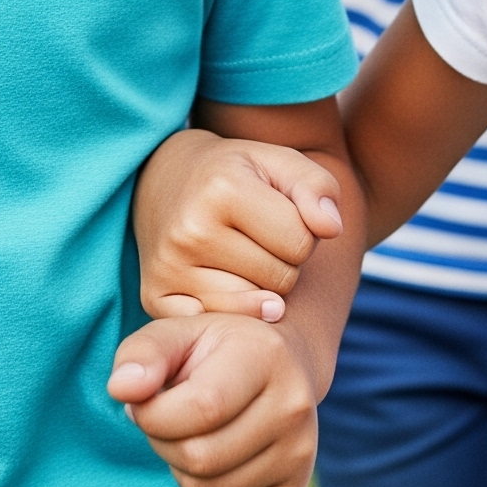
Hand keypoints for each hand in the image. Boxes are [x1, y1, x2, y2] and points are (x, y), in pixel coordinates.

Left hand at [109, 310, 318, 486]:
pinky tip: (205, 455)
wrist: (278, 365)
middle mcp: (293, 406)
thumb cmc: (214, 347)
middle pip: (201, 457)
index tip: (141, 402)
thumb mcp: (177, 332)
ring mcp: (299, 452)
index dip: (154, 414)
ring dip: (178, 468)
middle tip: (162, 418)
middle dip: (162, 442)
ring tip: (183, 433)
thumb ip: (143, 354)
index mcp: (265, 357)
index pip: (201, 408)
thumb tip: (120, 390)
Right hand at [134, 128, 342, 319]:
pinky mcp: (154, 296)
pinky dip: (230, 310)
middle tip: (256, 236)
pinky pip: (218, 324)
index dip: (301, 231)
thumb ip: (318, 186)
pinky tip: (221, 282)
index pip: (302, 243)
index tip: (277, 215)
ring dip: (260, 288)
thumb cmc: (235, 172)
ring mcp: (168, 267)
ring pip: (255, 307)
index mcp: (222, 190)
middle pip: (282, 280)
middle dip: (281, 260)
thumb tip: (332, 229)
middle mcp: (189, 231)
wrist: (165, 176)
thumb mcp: (279, 162)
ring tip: (238, 254)